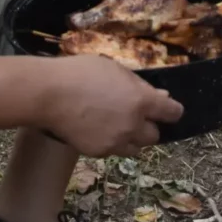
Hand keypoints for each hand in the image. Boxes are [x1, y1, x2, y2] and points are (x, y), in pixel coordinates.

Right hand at [40, 55, 183, 155]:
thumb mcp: (115, 69)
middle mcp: (133, 125)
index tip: (165, 109)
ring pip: (135, 148)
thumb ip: (140, 85)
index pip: (172, 113)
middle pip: (154, 136)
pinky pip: (113, 151)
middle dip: (147, 126)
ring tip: (113, 124)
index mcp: (141, 101)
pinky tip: (96, 129)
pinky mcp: (99, 152)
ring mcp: (116, 141)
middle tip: (132, 115)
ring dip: (131, 138)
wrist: (48, 95)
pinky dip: (110, 143)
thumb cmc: (81, 73)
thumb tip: (161, 97)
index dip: (171, 111)